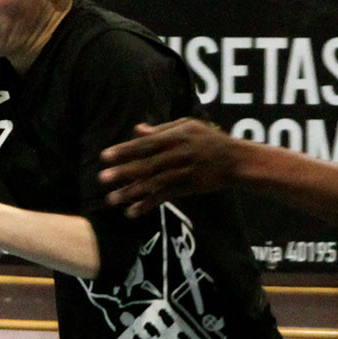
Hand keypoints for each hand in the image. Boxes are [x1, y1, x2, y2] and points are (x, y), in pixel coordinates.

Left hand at [98, 118, 245, 217]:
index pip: (145, 144)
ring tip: (112, 199)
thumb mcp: (188, 126)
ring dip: (131, 192)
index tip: (105, 156)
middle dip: (123, 172)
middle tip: (102, 179)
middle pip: (146, 164)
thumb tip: (137, 130)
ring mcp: (183, 172)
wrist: (234, 160)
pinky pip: (165, 197)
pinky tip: (132, 212)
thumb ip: (161, 129)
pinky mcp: (188, 187)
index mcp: (176, 137)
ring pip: (153, 183)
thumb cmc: (208, 139)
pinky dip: (148, 204)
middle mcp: (178, 154)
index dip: (124, 150)